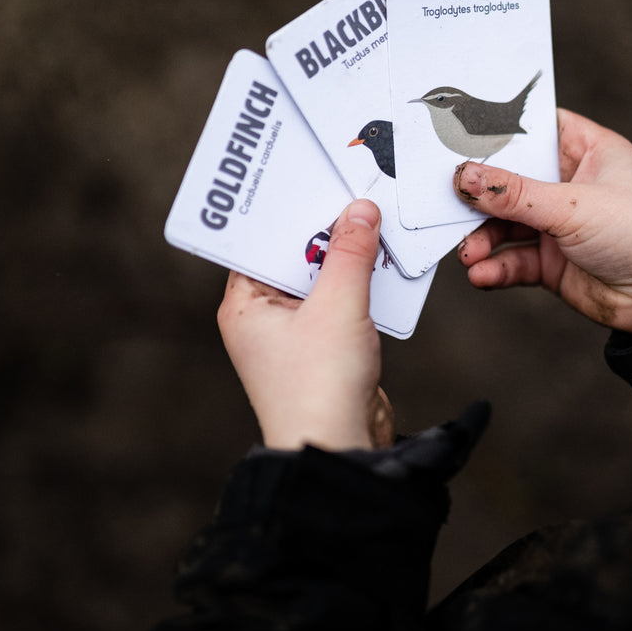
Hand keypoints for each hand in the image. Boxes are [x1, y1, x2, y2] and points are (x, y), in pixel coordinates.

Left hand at [217, 199, 392, 449]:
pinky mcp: (327, 348)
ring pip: (323, 279)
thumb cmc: (319, 388)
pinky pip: (344, 302)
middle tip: (354, 193)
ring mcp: (296, 335)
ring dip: (349, 257)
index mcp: (245, 306)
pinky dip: (363, 285)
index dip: (287, 211)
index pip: (259, 243)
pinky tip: (386, 263)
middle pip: (295, 256)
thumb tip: (360, 210)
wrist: (341, 450)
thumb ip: (350, 254)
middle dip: (326, 230)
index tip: (314, 180)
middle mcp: (264, 318)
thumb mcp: (338, 306)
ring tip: (376, 221)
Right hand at [455, 108, 631, 334]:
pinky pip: (513, 260)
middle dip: (478, 195)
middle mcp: (570, 184)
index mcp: (586, 150)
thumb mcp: (574, 205)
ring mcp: (561, 226)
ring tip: (467, 251)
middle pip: (508, 180)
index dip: (495, 133)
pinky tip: (481, 273)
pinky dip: (495, 266)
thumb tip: (463, 176)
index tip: (455, 137)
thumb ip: (514, 193)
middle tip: (445, 201)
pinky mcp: (554, 264)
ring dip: (481, 237)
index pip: (532, 129)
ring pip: (505, 224)